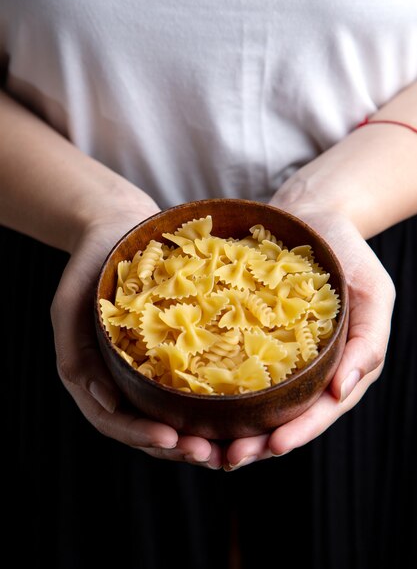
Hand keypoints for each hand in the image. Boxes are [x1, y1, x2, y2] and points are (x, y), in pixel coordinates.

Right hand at [50, 199, 223, 468]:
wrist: (119, 227)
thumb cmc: (90, 264)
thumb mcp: (69, 305)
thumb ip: (75, 354)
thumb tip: (106, 403)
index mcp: (96, 375)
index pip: (116, 420)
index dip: (141, 435)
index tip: (173, 439)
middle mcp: (127, 378)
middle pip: (150, 426)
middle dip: (180, 446)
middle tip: (213, 456)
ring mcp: (153, 366)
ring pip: (177, 412)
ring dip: (202, 433)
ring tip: (232, 445)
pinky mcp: (178, 348)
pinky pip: (197, 381)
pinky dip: (215, 400)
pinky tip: (242, 404)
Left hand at [222, 204, 394, 470]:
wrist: (313, 215)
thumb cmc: (348, 252)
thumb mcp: (374, 292)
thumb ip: (368, 342)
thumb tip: (343, 391)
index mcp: (341, 364)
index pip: (321, 410)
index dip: (298, 432)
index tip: (272, 447)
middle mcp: (308, 368)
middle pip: (284, 416)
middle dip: (257, 442)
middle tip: (226, 458)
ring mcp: (279, 354)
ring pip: (256, 401)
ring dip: (233, 427)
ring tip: (204, 445)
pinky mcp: (253, 335)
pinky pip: (235, 367)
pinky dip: (218, 389)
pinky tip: (194, 400)